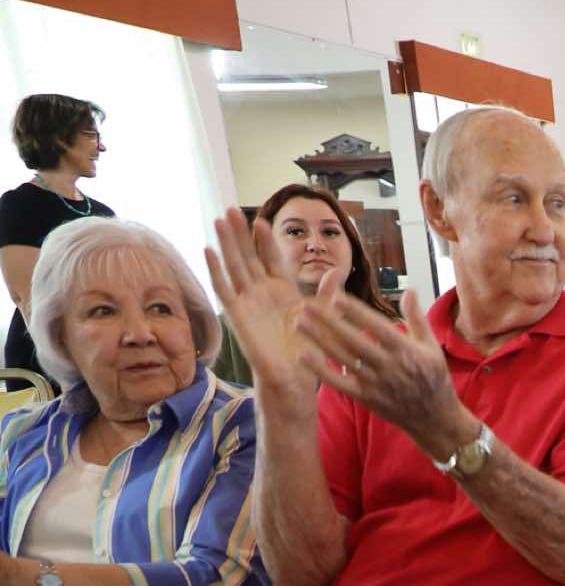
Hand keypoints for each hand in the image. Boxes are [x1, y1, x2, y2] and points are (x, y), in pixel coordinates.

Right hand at [205, 208, 331, 396]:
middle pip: (249, 256)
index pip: (272, 258)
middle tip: (231, 209)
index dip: (266, 240)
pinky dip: (215, 270)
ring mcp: (248, 302)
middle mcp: (263, 292)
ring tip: (218, 220)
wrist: (295, 376)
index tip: (262, 219)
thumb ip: (328, 293)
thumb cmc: (309, 349)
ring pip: (234, 266)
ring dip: (226, 243)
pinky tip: (207, 250)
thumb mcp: (323, 317)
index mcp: (284, 290)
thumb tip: (337, 271)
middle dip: (240, 233)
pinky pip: (223, 289)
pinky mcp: (237, 314)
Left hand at [296, 288, 476, 460]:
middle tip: (306, 303)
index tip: (335, 297)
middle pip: (353, 340)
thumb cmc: (433, 377)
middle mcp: (389, 366)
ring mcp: (376, 383)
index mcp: (406, 350)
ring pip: (343, 358)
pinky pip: (339, 382)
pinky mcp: (366, 398)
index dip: (356, 312)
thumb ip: (417, 318)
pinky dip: (321, 370)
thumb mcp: (432, 346)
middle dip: (328, 321)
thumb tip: (409, 290)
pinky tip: (304, 355)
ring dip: (319, 339)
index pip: (377, 326)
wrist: (434, 417)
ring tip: (299, 322)